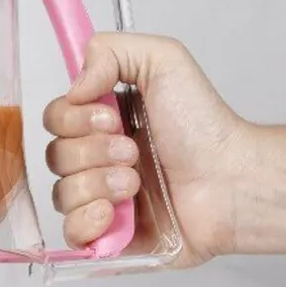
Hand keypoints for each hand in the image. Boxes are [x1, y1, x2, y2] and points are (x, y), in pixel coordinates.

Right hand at [43, 34, 253, 267]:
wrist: (231, 183)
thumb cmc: (205, 128)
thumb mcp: (164, 61)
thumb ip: (110, 51)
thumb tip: (74, 86)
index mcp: (103, 121)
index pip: (55, 118)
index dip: (73, 119)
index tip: (111, 119)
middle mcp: (97, 159)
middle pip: (55, 156)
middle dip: (93, 153)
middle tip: (134, 152)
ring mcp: (101, 199)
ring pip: (62, 193)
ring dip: (98, 184)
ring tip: (136, 184)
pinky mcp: (108, 236)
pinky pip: (70, 233)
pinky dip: (87, 222)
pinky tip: (115, 213)